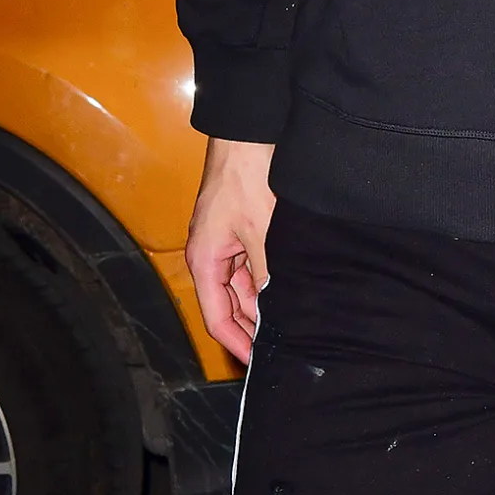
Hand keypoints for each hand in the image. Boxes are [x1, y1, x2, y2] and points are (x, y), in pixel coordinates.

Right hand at [185, 137, 275, 362]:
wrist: (248, 134)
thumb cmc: (246, 179)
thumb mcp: (261, 232)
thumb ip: (264, 273)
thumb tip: (272, 309)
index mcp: (205, 262)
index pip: (216, 317)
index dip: (236, 342)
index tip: (257, 360)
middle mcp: (210, 256)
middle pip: (229, 304)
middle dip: (251, 325)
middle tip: (281, 345)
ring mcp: (225, 242)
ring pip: (242, 284)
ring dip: (261, 301)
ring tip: (290, 322)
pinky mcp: (240, 228)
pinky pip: (250, 264)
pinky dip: (266, 278)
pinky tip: (289, 287)